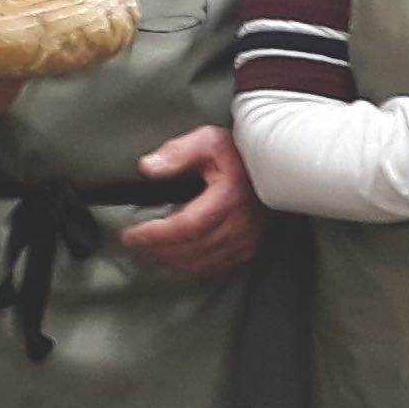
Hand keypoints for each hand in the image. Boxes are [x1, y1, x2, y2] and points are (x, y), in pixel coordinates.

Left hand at [118, 126, 260, 274]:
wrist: (277, 166)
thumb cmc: (238, 152)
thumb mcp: (206, 141)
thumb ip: (177, 153)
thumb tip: (148, 167)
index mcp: (230, 197)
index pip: (186, 226)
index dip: (156, 235)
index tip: (131, 235)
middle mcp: (241, 225)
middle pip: (191, 249)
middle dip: (157, 250)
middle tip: (133, 245)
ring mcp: (247, 240)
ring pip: (201, 262)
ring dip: (170, 261)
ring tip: (147, 252)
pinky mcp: (248, 249)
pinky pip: (214, 266)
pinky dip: (190, 266)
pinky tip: (173, 258)